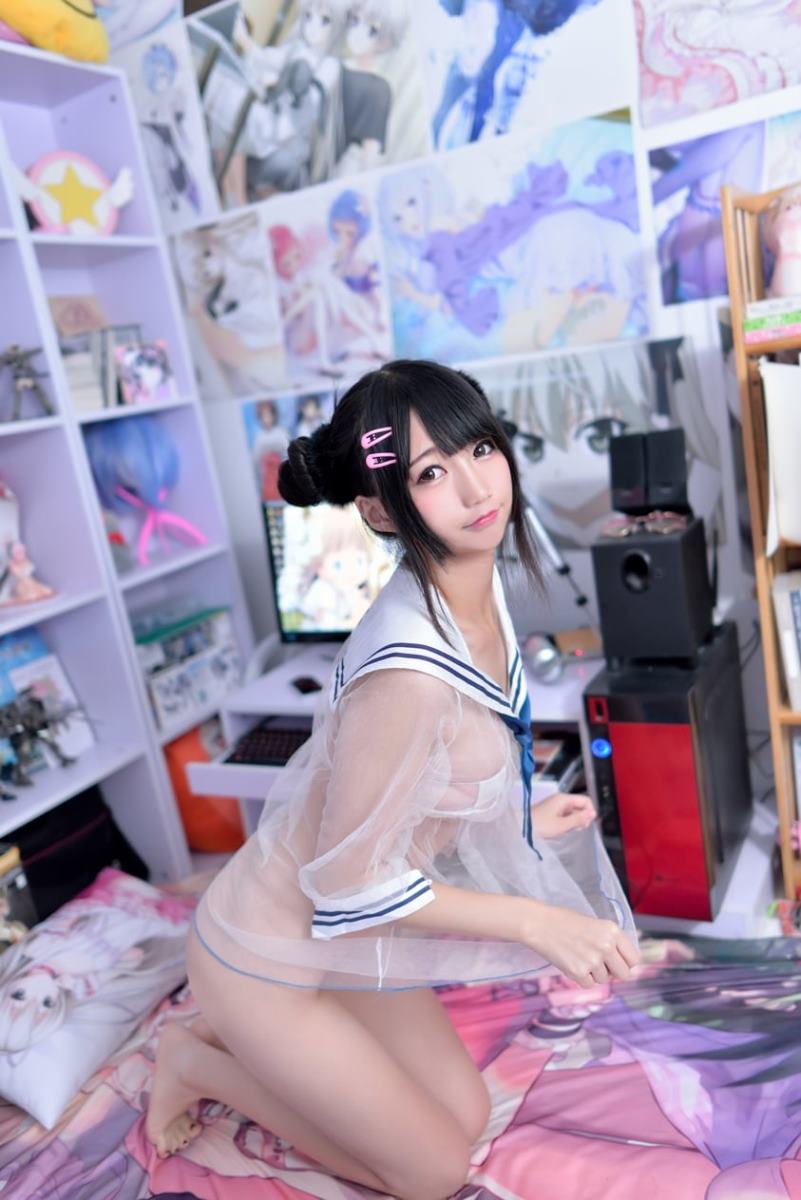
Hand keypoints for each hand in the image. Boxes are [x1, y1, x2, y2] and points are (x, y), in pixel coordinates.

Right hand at [523, 904, 640, 987]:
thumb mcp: (595, 924)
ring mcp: (592, 960)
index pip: (634, 959)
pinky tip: (572, 963)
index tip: (617, 961)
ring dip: (595, 973)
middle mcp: (606, 945)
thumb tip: (624, 964)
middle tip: (600, 964)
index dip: (626, 962)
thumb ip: (611, 941)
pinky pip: (589, 984)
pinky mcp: (578, 972)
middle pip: (624, 974)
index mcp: (612, 930)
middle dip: (614, 972)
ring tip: (580, 957)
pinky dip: (582, 978)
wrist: (539, 924)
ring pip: (604, 980)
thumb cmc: (566, 921)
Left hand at [530, 791, 594, 839]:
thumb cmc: (541, 826)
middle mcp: (561, 800)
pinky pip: (566, 815)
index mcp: (564, 799)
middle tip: (576, 829)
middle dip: (582, 818)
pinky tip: (562, 830)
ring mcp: (556, 806)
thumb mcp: (562, 825)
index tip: (586, 824)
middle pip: (580, 806)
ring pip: (573, 812)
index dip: (590, 812)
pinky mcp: (552, 812)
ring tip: (567, 830)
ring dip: (575, 821)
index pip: (586, 800)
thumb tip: (593, 813)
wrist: (521, 828)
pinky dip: (567, 822)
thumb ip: (578, 819)